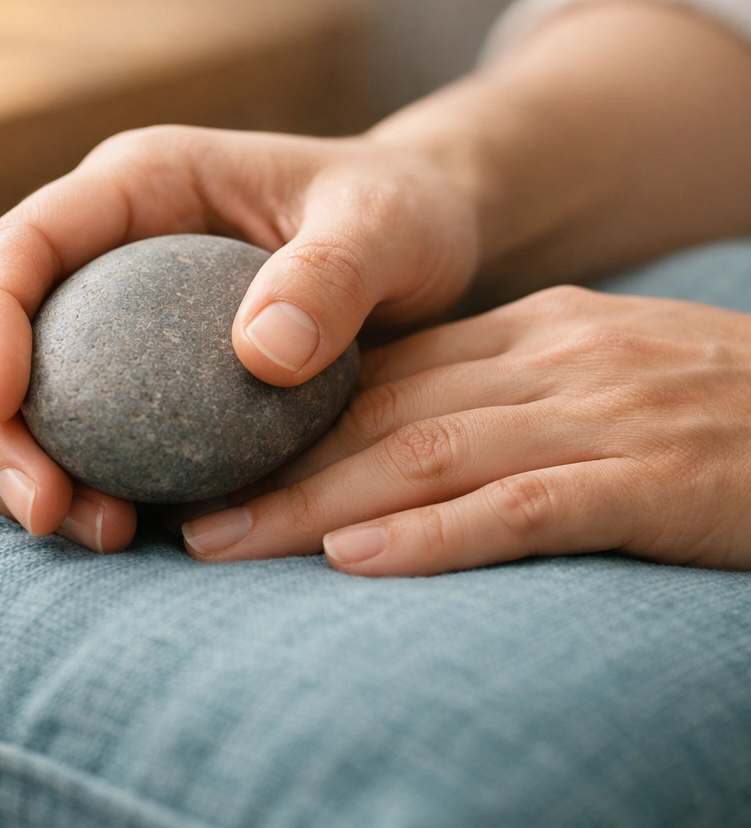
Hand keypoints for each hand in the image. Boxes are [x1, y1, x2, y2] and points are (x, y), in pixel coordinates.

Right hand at [0, 117, 482, 550]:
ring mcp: (105, 314)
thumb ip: (336, 272)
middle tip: (47, 510)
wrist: (413, 242)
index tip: (4, 402)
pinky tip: (124, 529)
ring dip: (14, 467)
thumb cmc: (397, 214)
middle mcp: (101, 249)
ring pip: (5, 392)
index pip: (19, 243)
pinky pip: (66, 430)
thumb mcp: (386, 225)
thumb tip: (260, 354)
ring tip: (98, 532)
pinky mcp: (129, 374)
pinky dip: (70, 483)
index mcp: (136, 187)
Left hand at [179, 286, 750, 574]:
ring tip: (235, 543)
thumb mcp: (598, 375)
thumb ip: (503, 396)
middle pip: (387, 412)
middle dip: (282, 468)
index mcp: (533, 330)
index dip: (293, 423)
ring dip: (321, 502)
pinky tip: (359, 560)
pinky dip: (436, 534)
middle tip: (193, 514)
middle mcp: (555, 356)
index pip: (387, 375)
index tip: (218, 464)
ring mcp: (603, 412)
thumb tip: (395, 444)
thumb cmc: (712, 406)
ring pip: (432, 452)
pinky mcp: (656, 477)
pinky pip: (525, 506)